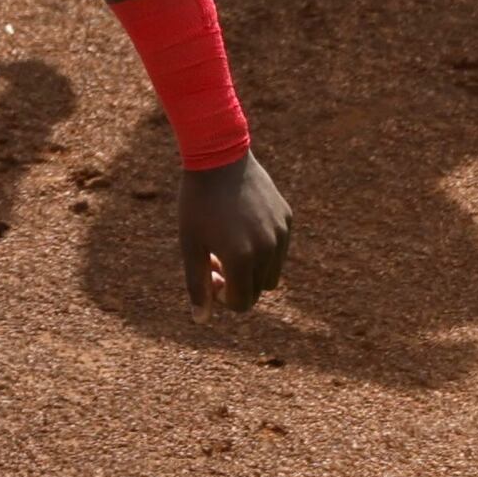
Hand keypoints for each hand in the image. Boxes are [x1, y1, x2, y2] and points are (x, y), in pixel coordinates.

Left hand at [181, 154, 291, 314]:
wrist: (218, 156)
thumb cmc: (197, 203)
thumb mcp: (190, 245)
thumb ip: (197, 285)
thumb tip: (201, 319)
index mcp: (241, 257)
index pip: (242, 303)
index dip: (223, 299)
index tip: (209, 277)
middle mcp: (267, 248)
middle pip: (258, 291)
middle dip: (237, 285)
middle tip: (215, 260)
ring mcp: (281, 233)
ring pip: (272, 273)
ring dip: (252, 270)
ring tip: (228, 246)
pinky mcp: (287, 218)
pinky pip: (279, 249)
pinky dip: (263, 250)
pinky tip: (242, 227)